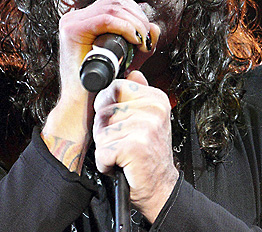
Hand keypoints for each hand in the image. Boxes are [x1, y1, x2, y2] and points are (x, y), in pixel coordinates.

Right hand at [42, 0, 158, 171]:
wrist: (83, 107)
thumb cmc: (102, 86)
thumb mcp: (126, 60)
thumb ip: (141, 44)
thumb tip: (155, 27)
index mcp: (83, 20)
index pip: (115, 1)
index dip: (136, 13)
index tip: (145, 36)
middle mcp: (74, 18)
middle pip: (115, 0)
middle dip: (138, 17)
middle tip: (146, 41)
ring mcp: (70, 22)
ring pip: (112, 6)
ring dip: (135, 23)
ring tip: (141, 43)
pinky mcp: (72, 31)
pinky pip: (106, 19)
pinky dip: (125, 27)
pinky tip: (134, 41)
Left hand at [92, 70, 178, 222]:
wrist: (160, 188)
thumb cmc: (149, 155)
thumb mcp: (147, 119)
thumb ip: (137, 95)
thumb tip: (132, 73)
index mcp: (156, 99)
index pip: (114, 87)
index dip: (108, 106)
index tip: (120, 122)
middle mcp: (153, 110)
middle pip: (103, 110)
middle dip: (105, 130)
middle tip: (123, 142)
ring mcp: (145, 127)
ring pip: (100, 131)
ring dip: (106, 147)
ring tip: (124, 153)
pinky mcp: (135, 147)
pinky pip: (102, 151)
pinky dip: (106, 163)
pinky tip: (121, 165)